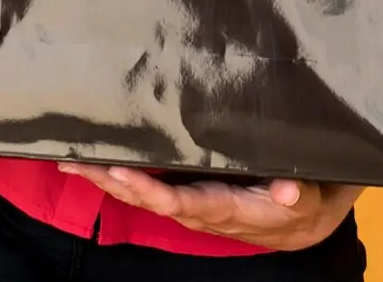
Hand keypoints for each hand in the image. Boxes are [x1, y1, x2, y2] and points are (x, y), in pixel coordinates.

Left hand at [58, 163, 361, 250]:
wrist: (302, 221)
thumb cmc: (304, 202)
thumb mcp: (309, 198)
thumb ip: (297, 194)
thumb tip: (289, 188)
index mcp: (225, 208)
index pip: (179, 201)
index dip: (148, 190)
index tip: (119, 172)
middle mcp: (200, 208)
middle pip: (147, 199)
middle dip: (110, 184)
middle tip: (74, 162)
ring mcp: (190, 201)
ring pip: (142, 194)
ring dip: (107, 180)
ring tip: (73, 160)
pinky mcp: (189, 191)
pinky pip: (150, 187)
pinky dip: (122, 177)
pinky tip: (99, 162)